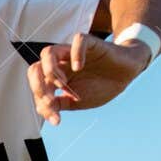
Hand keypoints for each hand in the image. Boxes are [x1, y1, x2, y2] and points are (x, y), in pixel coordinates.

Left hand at [28, 33, 151, 124]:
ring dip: (51, 72)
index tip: (57, 119)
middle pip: (35, 68)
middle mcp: (60, 64)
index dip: (41, 103)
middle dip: (39, 87)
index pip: (37, 85)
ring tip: (64, 85)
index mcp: (56, 77)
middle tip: (52, 101)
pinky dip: (76, 54)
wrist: (125, 75)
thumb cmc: (101, 86)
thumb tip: (41, 109)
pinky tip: (79, 67)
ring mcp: (73, 53)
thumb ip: (59, 104)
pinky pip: (78, 41)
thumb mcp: (77, 101)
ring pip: (48, 53)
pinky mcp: (91, 44)